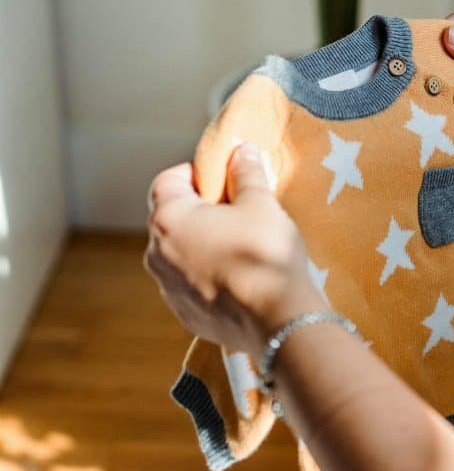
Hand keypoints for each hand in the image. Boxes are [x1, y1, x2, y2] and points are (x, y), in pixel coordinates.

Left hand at [143, 143, 326, 360]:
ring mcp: (168, 289)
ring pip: (179, 254)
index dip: (194, 173)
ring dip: (202, 245)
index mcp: (169, 219)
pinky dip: (208, 276)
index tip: (221, 177)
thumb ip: (246, 174)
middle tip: (237, 211)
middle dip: (200, 210)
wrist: (278, 320)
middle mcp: (157, 254)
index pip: (167, 181)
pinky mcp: (185, 315)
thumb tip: (240, 150)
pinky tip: (241, 278)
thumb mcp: (262, 204)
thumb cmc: (266, 254)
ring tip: (241, 247)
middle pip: (171, 219)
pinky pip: (191, 285)